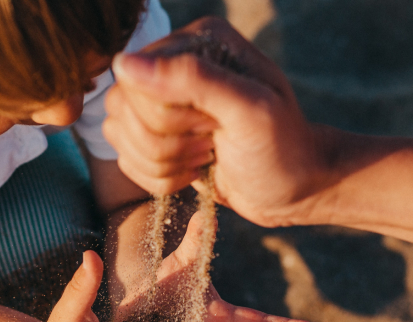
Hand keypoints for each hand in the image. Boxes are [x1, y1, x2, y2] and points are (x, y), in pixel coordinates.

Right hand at [103, 17, 333, 227]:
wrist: (294, 189)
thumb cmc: (282, 148)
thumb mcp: (249, 110)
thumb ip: (193, 78)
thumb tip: (125, 64)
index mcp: (197, 41)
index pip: (137, 78)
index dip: (167, 114)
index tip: (212, 125)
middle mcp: (173, 64)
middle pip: (122, 107)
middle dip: (166, 142)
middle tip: (211, 142)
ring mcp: (160, 100)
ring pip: (118, 134)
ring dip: (162, 162)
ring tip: (205, 155)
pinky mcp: (154, 136)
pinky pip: (125, 159)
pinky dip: (160, 178)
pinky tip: (195, 170)